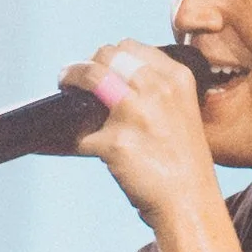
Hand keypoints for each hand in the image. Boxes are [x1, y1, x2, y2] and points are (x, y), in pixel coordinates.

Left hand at [61, 39, 217, 229]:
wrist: (190, 203)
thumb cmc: (183, 164)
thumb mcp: (181, 113)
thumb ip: (155, 92)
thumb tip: (106, 77)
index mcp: (177, 78)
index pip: (131, 48)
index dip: (110, 56)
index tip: (101, 66)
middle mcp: (158, 89)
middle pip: (107, 55)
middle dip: (86, 63)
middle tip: (75, 77)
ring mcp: (136, 113)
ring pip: (89, 75)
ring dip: (69, 77)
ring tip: (64, 85)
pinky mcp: (116, 141)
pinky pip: (78, 133)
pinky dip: (66, 139)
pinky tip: (61, 144)